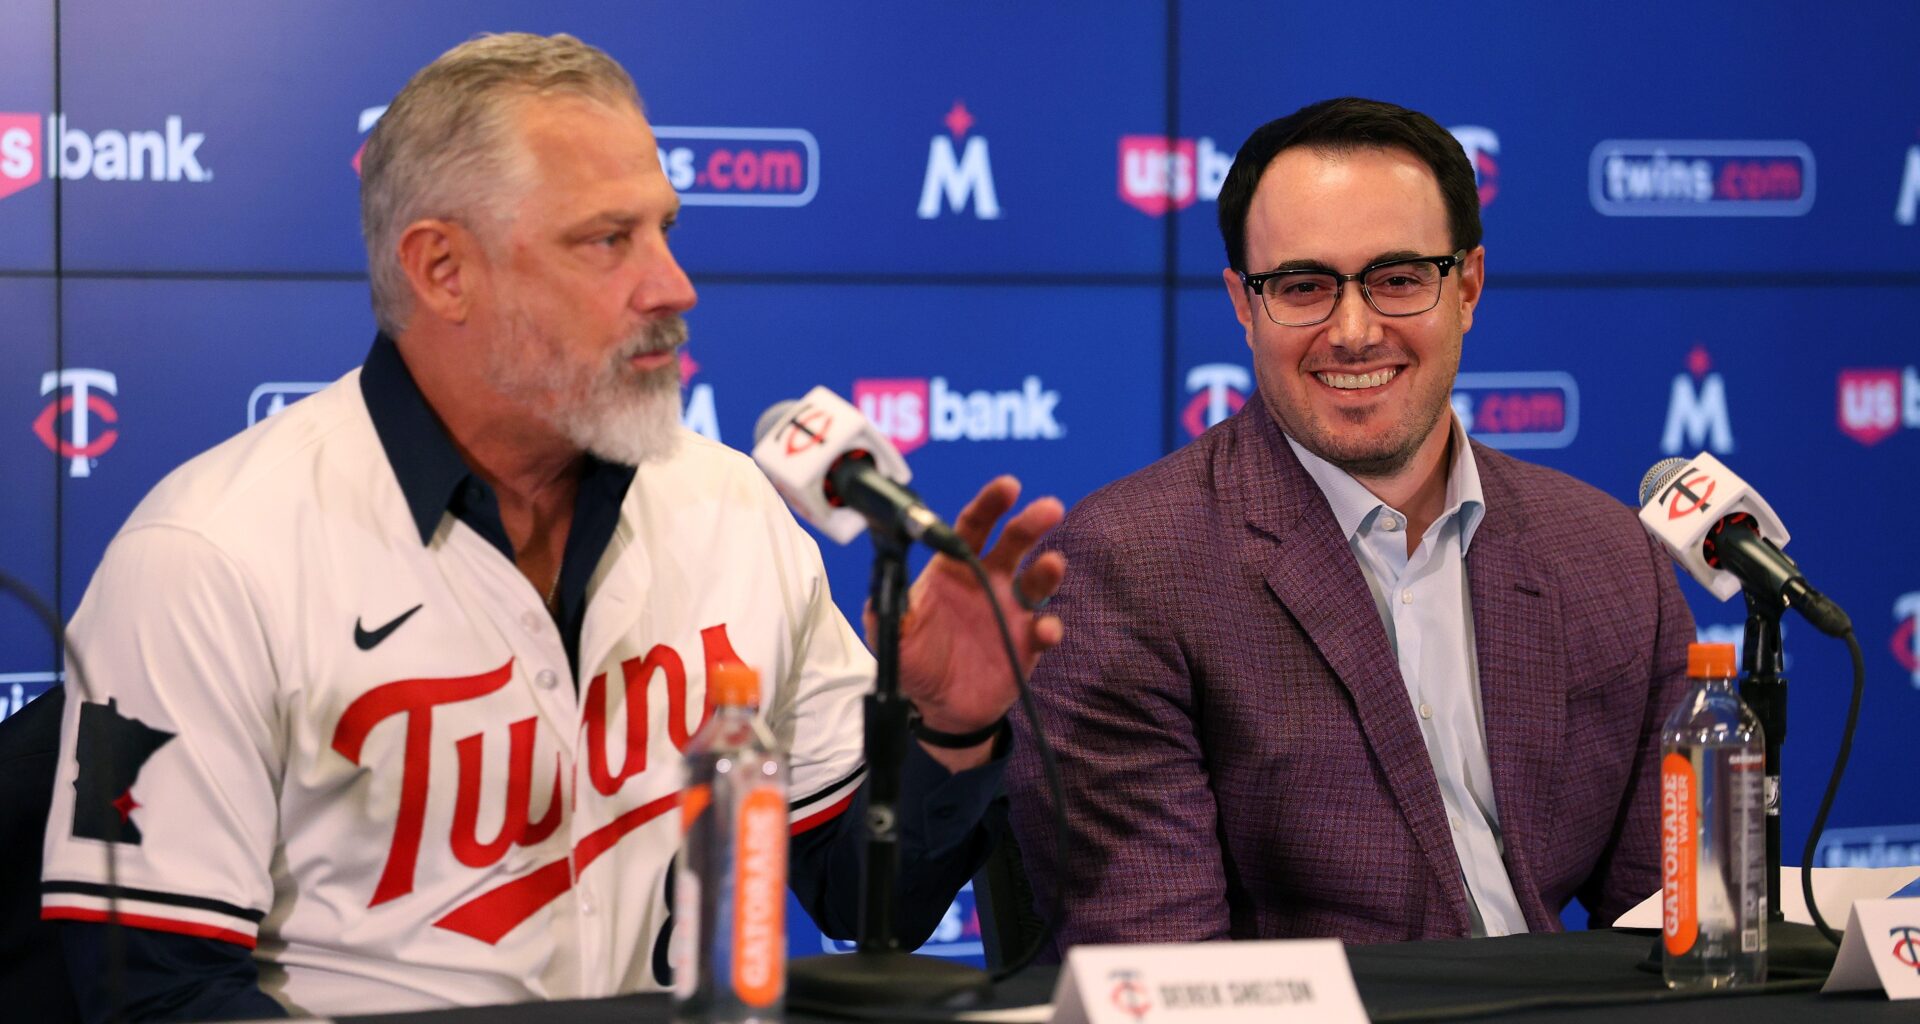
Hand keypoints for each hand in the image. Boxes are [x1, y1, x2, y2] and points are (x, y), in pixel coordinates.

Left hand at [866, 476, 1065, 767]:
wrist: (940, 706)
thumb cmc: (917, 659)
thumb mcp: (891, 633)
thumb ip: (887, 606)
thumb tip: (884, 582)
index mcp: (955, 569)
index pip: (973, 527)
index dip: (990, 504)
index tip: (1007, 487)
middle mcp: (989, 581)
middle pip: (1014, 542)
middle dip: (1031, 522)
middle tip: (1048, 508)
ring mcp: (1012, 610)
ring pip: (1038, 580)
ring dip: (1048, 570)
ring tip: (1052, 564)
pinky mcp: (1028, 642)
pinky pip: (1045, 629)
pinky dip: (1049, 628)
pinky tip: (1044, 630)